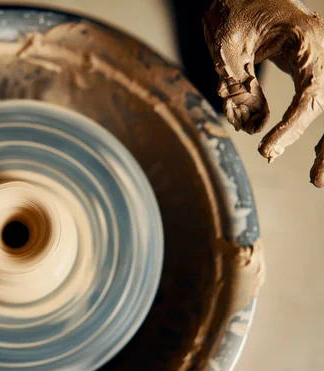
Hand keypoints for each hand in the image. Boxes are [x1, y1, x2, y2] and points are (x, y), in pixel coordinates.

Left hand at [203, 0, 323, 186]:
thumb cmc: (235, 8)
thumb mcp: (228, 47)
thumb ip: (240, 87)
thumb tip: (252, 128)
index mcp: (309, 43)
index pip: (312, 94)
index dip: (292, 127)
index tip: (266, 149)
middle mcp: (322, 52)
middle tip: (316, 181)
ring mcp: (319, 60)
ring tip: (317, 178)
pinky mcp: (309, 68)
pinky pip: (317, 100)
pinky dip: (311, 126)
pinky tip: (313, 154)